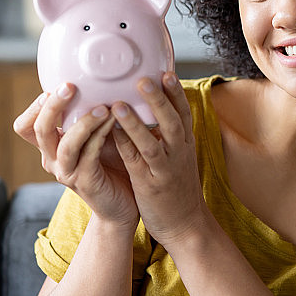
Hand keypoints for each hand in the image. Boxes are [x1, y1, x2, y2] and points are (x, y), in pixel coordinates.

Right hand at [13, 83, 137, 229]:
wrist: (123, 205)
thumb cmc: (111, 164)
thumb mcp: (95, 135)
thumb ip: (89, 114)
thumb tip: (98, 77)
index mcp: (49, 147)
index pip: (26, 125)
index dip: (36, 105)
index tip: (59, 85)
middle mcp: (52, 160)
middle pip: (38, 129)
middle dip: (53, 105)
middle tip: (71, 87)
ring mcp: (67, 173)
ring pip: (64, 144)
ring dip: (83, 122)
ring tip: (103, 107)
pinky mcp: (85, 182)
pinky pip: (89, 155)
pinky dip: (101, 135)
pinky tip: (114, 121)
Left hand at [111, 72, 207, 245]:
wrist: (186, 224)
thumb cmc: (177, 185)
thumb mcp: (180, 156)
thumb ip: (168, 133)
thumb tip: (154, 106)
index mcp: (185, 143)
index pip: (183, 113)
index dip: (176, 92)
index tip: (166, 71)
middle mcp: (178, 153)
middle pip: (172, 121)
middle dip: (159, 99)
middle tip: (145, 78)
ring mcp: (165, 170)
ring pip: (152, 143)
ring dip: (136, 123)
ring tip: (119, 105)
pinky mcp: (150, 185)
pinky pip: (136, 163)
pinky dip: (124, 147)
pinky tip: (110, 133)